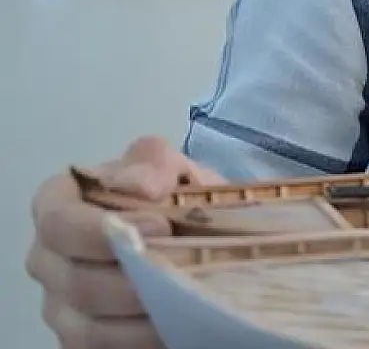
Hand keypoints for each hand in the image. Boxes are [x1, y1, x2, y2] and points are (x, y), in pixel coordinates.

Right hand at [26, 136, 223, 348]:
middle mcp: (49, 261)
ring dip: (142, 322)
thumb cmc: (170, 195)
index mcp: (58, 209)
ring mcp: (62, 308)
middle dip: (134, 282)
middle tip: (182, 275)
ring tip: (188, 308)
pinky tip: (178, 330)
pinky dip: (142, 345)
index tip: (161, 227)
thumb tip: (140, 186)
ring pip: (89, 329)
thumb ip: (151, 164)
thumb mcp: (169, 168)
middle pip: (77, 283)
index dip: (103, 230)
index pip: (59, 223)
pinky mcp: (84, 342)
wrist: (192, 232)